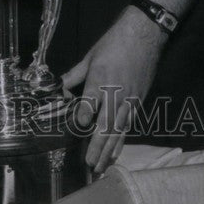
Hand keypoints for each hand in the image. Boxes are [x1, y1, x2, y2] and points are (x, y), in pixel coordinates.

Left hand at [62, 6, 167, 174]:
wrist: (144, 36)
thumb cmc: (114, 43)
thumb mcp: (90, 57)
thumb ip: (74, 76)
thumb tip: (59, 89)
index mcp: (100, 80)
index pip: (90, 103)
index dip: (84, 116)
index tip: (78, 127)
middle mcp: (115, 93)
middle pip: (106, 124)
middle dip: (98, 146)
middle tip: (90, 164)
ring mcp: (129, 100)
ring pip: (119, 129)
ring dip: (110, 149)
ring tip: (101, 167)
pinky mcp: (138, 101)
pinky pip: (129, 125)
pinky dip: (122, 140)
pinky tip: (116, 152)